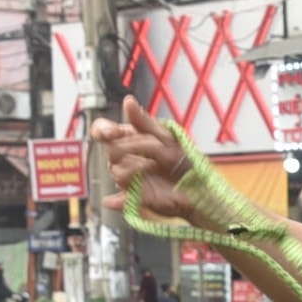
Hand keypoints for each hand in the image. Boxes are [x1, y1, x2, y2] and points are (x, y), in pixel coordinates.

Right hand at [91, 96, 190, 218]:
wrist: (198, 184)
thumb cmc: (182, 158)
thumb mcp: (167, 136)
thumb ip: (144, 121)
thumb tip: (127, 101)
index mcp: (129, 140)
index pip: (103, 131)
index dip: (103, 130)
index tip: (111, 132)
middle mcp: (125, 159)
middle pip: (111, 151)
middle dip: (130, 147)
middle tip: (152, 148)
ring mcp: (129, 179)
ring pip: (116, 172)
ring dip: (134, 167)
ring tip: (152, 166)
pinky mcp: (135, 198)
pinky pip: (120, 200)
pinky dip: (116, 200)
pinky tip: (113, 200)